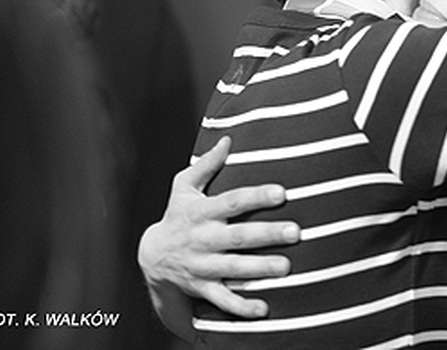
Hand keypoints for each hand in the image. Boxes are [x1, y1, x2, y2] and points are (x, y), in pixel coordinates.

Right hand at [137, 136, 300, 331]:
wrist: (151, 259)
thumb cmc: (177, 216)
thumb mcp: (183, 188)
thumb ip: (206, 164)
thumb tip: (227, 138)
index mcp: (202, 213)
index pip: (232, 201)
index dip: (256, 196)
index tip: (282, 193)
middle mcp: (203, 240)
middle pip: (238, 237)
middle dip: (266, 235)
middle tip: (296, 232)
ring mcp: (203, 266)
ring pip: (233, 269)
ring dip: (259, 269)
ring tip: (286, 267)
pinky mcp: (203, 289)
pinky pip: (224, 300)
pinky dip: (242, 307)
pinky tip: (265, 309)